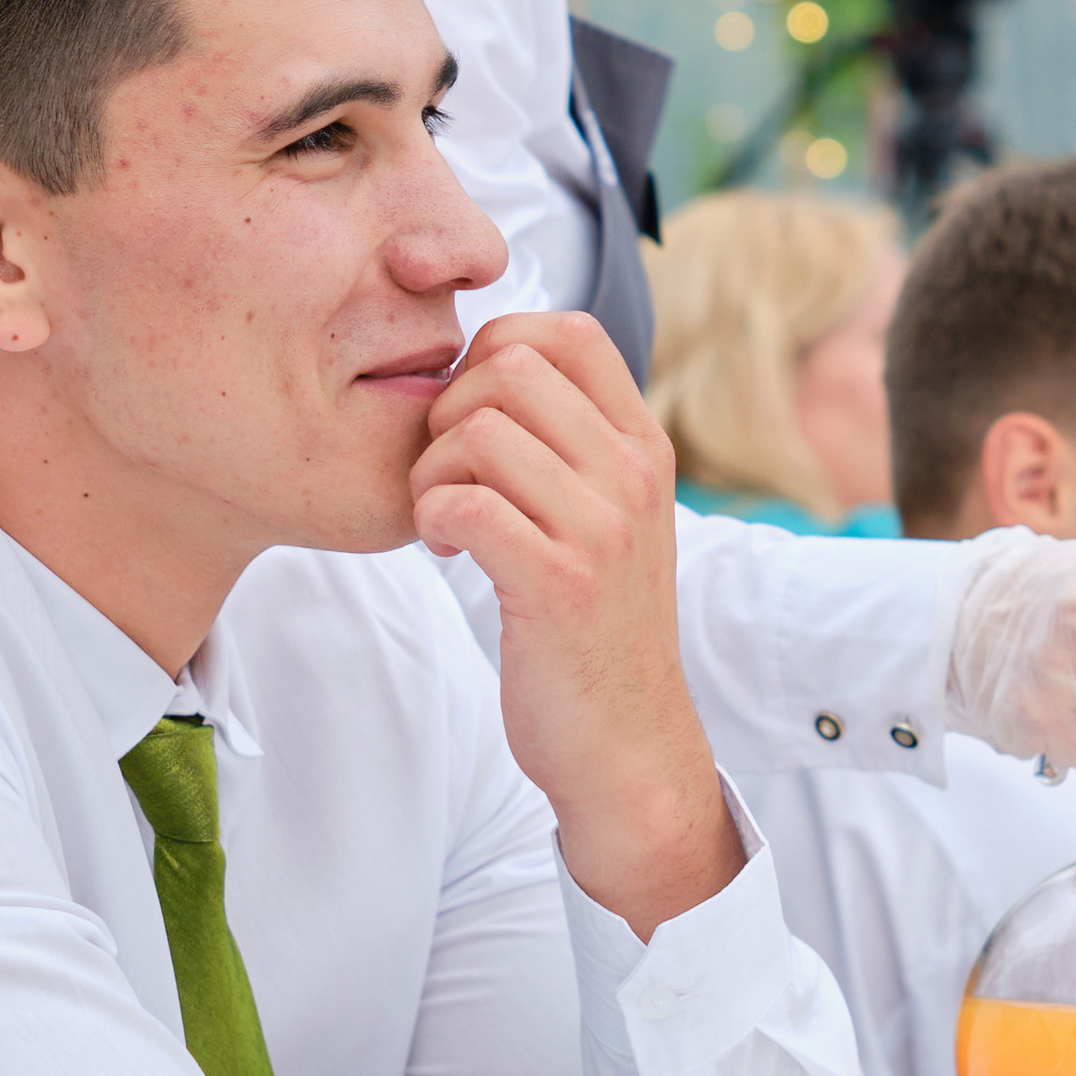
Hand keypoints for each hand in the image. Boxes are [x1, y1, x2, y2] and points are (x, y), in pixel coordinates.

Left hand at [411, 311, 738, 933]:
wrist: (627, 744)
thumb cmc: (596, 627)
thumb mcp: (611, 517)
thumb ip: (574, 443)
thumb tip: (492, 367)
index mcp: (645, 446)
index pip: (569, 331)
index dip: (497, 348)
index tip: (472, 414)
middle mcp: (634, 474)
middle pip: (508, 368)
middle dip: (448, 413)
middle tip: (445, 476)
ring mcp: (602, 528)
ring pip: (475, 433)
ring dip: (430, 474)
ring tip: (443, 519)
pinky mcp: (558, 583)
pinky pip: (464, 504)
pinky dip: (432, 520)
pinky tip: (447, 553)